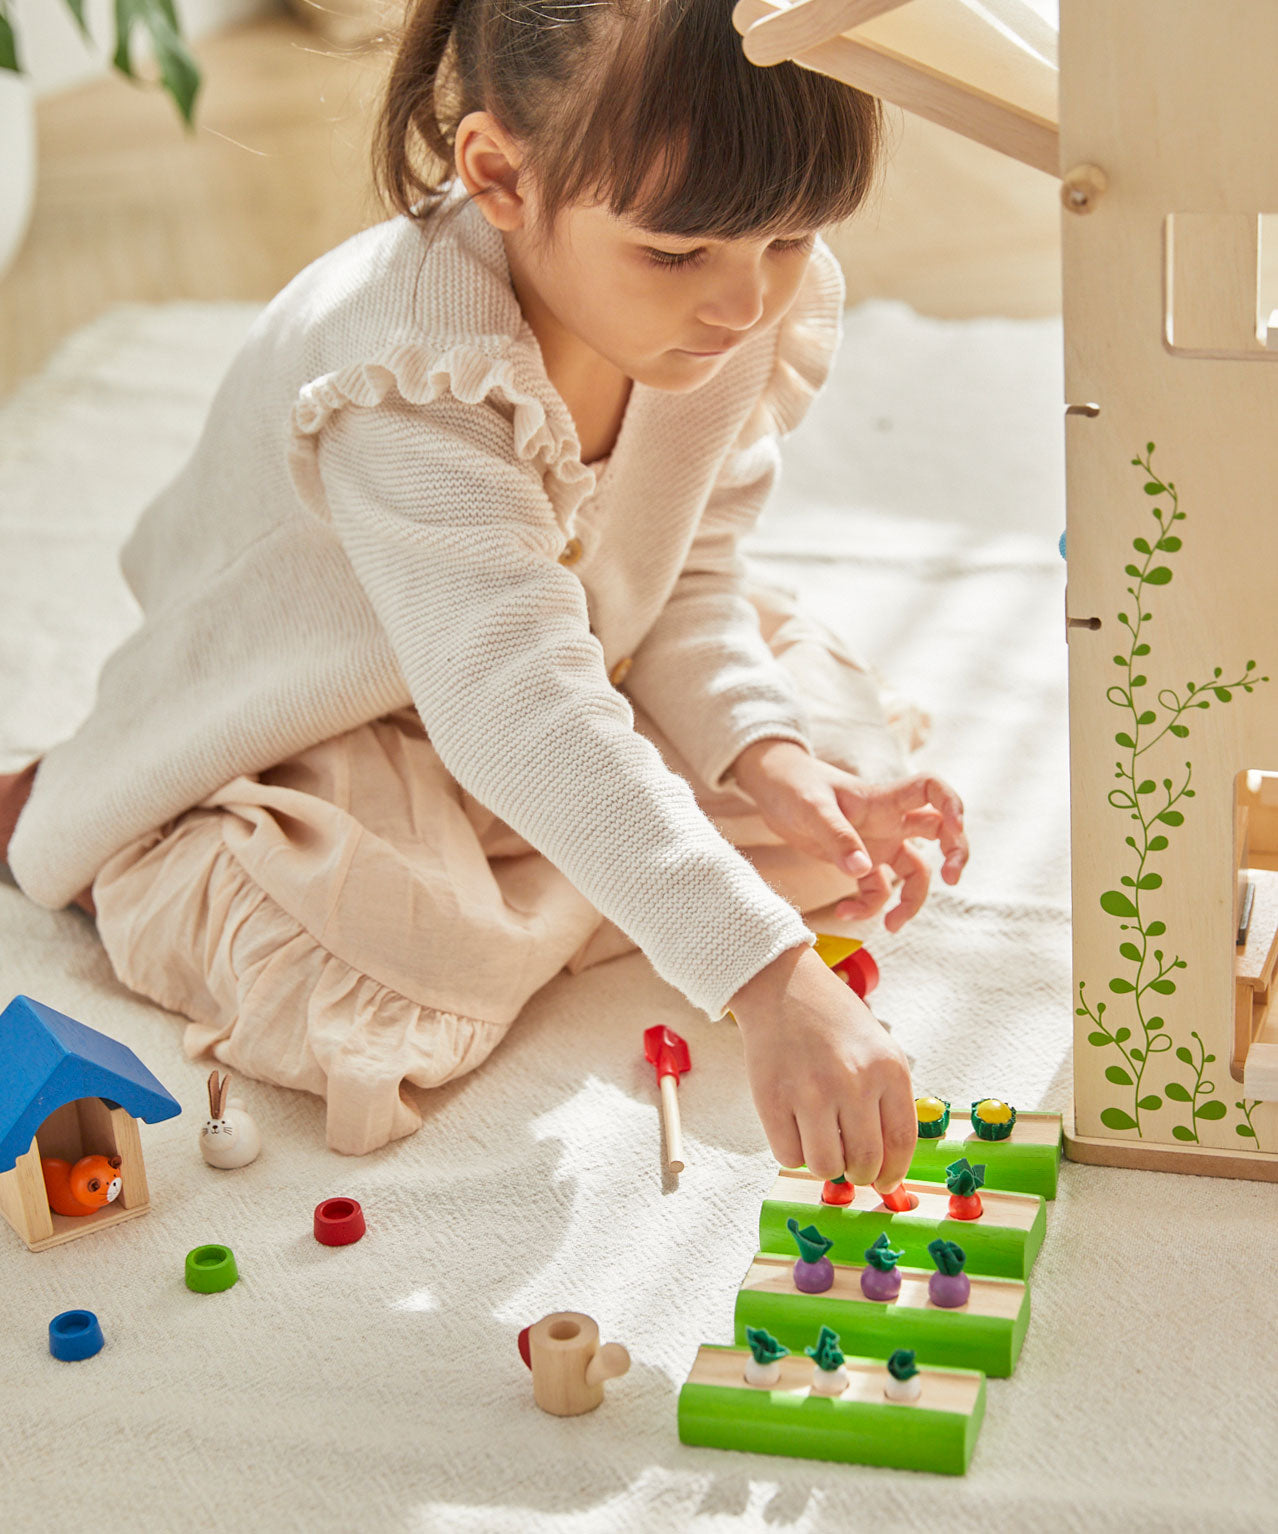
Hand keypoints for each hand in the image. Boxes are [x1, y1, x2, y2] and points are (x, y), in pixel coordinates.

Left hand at [730, 739, 967, 931]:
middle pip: (940, 833)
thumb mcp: (812, 808)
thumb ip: (837, 836)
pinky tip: (844, 912)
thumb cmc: (794, 786)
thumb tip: (861, 871)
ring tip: (891, 925)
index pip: (931, 789)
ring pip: (914, 872)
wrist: (772, 789)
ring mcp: (877, 843)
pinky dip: (868, 906)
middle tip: (951, 879)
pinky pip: (877, 890)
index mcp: (883, 799)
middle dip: (954, 854)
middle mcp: (889, 821)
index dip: (952, 803)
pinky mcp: (859, 862)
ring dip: (911, 900)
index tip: (955, 826)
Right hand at [730, 944, 914, 1189]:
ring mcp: (810, 1092)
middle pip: (864, 1161)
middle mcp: (853, 1082)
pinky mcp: (772, 1099)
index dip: (893, 1172)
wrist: (782, 986)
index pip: (901, 1143)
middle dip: (859, 1173)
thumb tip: (885, 1164)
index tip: (884, 1181)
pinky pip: (788, 1155)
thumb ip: (887, 1100)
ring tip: (821, 1142)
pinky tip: (795, 1128)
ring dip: (825, 1164)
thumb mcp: (878, 1049)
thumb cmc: (833, 1020)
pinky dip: (793, 1151)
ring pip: (826, 1166)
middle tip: (850, 1165)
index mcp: (888, 1069)